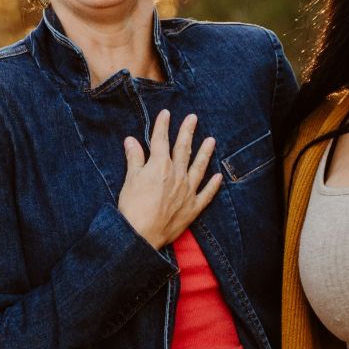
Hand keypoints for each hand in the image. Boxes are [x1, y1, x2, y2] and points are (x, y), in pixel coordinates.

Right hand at [118, 110, 220, 248]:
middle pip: (183, 149)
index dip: (163, 125)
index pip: (160, 140)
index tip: (166, 113)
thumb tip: (131, 140)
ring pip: (199, 167)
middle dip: (187, 132)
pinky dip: (213, 185)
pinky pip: (206, 194)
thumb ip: (134, 158)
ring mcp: (187, 191)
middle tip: (194, 118)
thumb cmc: (132, 207)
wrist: (140, 235)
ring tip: (212, 140)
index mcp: (159, 166)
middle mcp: (177, 175)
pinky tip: (218, 177)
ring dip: (205, 153)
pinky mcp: (192, 208)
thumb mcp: (130, 179)